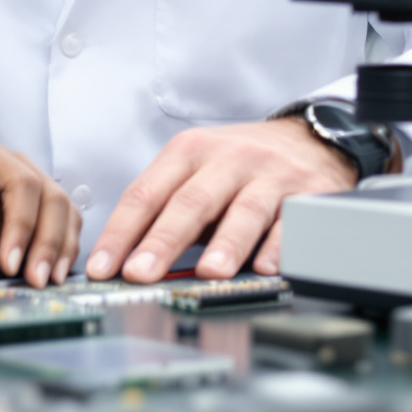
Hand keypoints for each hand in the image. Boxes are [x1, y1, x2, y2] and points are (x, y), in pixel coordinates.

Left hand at [0, 137, 80, 286]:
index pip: (22, 183)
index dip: (22, 225)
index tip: (9, 265)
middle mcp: (13, 164)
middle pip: (51, 197)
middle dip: (48, 242)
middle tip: (36, 281)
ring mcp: (29, 185)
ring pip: (64, 212)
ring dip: (62, 249)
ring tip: (48, 283)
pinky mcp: (35, 210)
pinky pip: (64, 226)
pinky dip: (63, 251)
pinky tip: (52, 277)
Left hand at [85, 118, 356, 283]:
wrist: (309, 138)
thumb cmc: (241, 164)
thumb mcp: (197, 172)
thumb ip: (166, 210)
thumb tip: (125, 262)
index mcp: (189, 152)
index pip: (146, 193)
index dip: (121, 233)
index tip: (102, 267)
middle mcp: (227, 159)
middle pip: (190, 202)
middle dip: (162, 241)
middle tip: (141, 274)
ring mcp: (269, 175)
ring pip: (244, 209)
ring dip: (225, 243)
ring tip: (209, 272)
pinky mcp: (308, 193)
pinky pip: (293, 222)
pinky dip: (278, 247)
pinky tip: (266, 267)